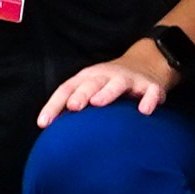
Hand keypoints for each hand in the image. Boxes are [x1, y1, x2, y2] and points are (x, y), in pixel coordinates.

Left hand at [39, 46, 180, 124]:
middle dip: (81, 94)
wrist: (146, 63)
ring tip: (97, 103)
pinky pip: (151, 92)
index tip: (43, 123)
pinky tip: (144, 111)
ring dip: (107, 92)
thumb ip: (72, 105)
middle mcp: (106, 76)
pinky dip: (149, 100)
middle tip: (73, 106)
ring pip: (117, 84)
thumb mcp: (90, 89)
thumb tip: (49, 130)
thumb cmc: (109, 83)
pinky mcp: (150, 86)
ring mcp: (129, 80)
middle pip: (91, 84)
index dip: (54, 105)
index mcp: (88, 78)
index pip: (67, 89)